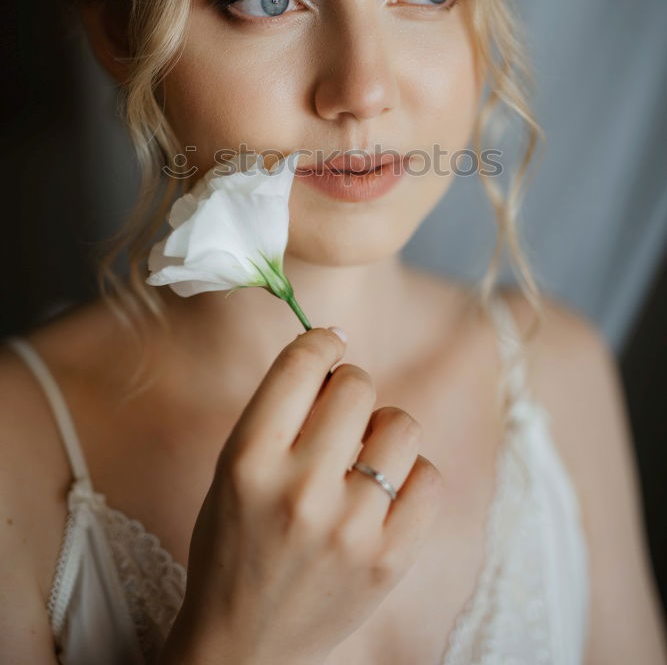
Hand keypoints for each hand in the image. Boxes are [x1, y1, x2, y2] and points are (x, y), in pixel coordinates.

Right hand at [160, 325, 444, 664]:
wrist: (243, 644)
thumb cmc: (234, 543)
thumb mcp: (231, 469)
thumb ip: (278, 411)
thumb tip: (334, 345)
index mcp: (249, 460)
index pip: (302, 364)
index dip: (322, 341)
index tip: (330, 342)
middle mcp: (300, 490)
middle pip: (357, 385)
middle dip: (350, 388)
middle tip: (340, 415)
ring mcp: (350, 528)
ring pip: (401, 425)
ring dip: (383, 429)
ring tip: (363, 456)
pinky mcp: (389, 560)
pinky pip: (429, 478)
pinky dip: (410, 476)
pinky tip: (384, 492)